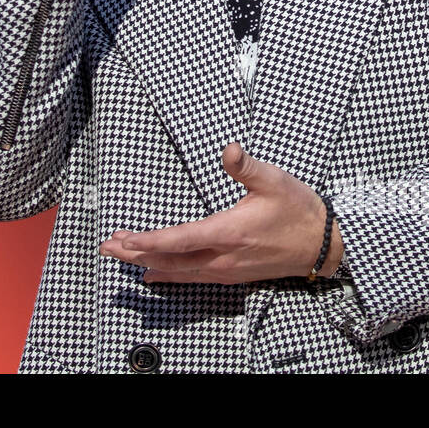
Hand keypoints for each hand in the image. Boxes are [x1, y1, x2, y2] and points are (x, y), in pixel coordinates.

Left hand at [98, 141, 343, 283]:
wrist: (322, 245)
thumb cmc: (298, 210)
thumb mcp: (274, 181)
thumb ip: (247, 166)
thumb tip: (229, 148)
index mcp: (229, 232)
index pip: (179, 240)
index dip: (149, 241)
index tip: (125, 239)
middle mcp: (223, 257)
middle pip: (170, 260)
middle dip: (135, 254)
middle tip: (106, 247)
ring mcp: (226, 270)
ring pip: (177, 272)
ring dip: (146, 264)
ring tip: (120, 257)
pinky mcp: (231, 275)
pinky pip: (191, 278)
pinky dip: (167, 276)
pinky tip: (152, 276)